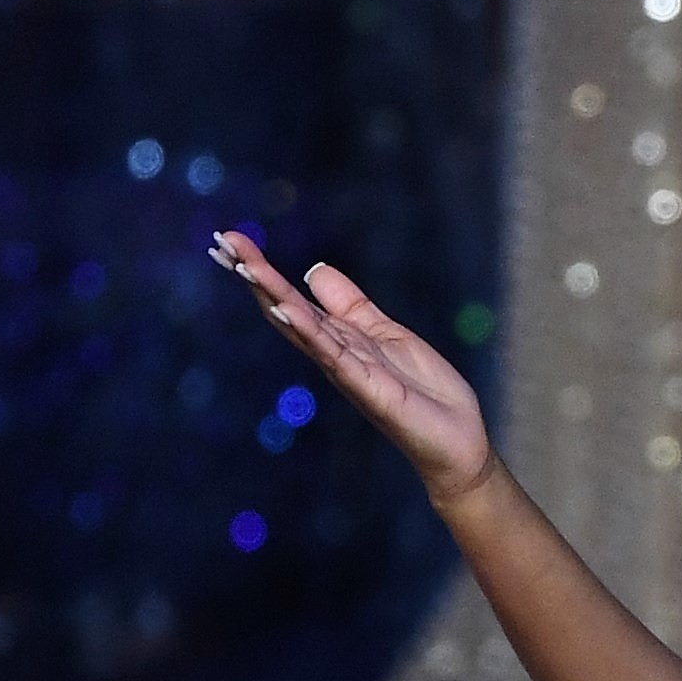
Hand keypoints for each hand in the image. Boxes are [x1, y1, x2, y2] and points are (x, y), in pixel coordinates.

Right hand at [210, 230, 495, 504]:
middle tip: (224, 243)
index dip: (262, 271)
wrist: (457, 439)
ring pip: (305, 328)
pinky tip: (287, 310)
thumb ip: (350, 306)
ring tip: (246, 267)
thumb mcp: (385, 334)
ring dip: (275, 297)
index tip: (230, 240)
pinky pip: (335, 356)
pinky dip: (311, 333)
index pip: (292, 299)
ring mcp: (349, 372)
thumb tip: (313, 270)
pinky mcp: (369, 388)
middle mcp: (335, 355)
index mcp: (338, 339)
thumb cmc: (423, 392)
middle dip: (257, 276)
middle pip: (287, 309)